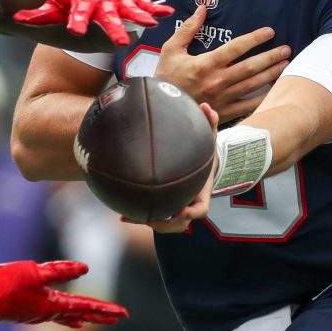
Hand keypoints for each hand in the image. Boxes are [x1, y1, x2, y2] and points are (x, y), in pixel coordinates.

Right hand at [0, 260, 127, 328]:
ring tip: (93, 320)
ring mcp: (33, 312)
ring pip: (63, 315)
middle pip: (78, 313)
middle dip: (98, 315)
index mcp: (50, 306)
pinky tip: (62, 315)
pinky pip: (49, 313)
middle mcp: (44, 312)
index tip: (123, 315)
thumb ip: (59, 271)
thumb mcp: (33, 272)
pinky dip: (61, 315)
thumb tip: (85, 268)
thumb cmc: (3, 284)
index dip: (104, 309)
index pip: (84, 307)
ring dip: (81, 315)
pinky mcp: (22, 307)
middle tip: (118, 318)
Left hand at [130, 103, 218, 233]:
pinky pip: (154, 215)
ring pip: (166, 224)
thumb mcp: (209, 136)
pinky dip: (139, 217)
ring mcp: (177, 207)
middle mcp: (190, 204)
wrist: (201, 163)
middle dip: (166, 224)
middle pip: (181, 224)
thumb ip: (209, 121)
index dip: (191, 213)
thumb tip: (205, 105)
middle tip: (152, 219)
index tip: (181, 210)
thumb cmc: (204, 151)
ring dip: (149, 222)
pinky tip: (121, 215)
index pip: (201, 210)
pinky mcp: (165, 206)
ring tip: (130, 217)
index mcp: (202, 193)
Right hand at [156, 5, 289, 124]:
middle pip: (251, 67)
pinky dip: (263, 98)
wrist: (162, 109)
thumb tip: (201, 10)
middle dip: (271, 57)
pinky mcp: (224, 112)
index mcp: (206, 64)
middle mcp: (217, 81)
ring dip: (272, 74)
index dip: (255, 38)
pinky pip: (248, 106)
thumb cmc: (165, 78)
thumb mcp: (171, 49)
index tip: (269, 32)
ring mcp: (223, 98)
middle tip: (286, 49)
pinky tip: (274, 90)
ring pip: (253, 85)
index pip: (236, 47)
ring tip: (286, 65)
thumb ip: (188, 29)